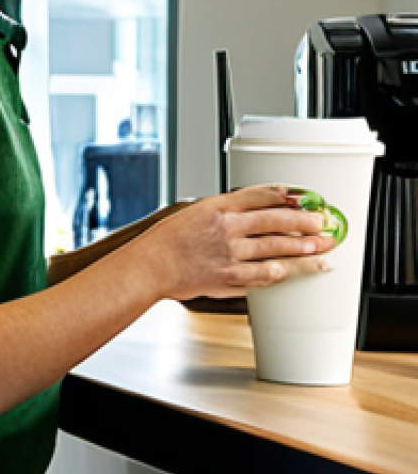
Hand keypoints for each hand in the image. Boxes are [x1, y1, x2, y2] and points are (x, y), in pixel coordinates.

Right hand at [145, 185, 335, 300]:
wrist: (150, 266)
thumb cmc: (166, 240)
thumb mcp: (192, 212)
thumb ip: (223, 212)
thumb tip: (251, 213)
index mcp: (218, 207)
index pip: (260, 195)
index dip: (286, 195)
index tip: (302, 197)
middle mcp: (227, 228)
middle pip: (276, 221)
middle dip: (305, 223)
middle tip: (323, 224)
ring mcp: (230, 255)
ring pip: (277, 249)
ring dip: (304, 249)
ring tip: (322, 249)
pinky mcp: (229, 278)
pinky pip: (263, 276)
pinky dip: (281, 273)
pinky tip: (293, 271)